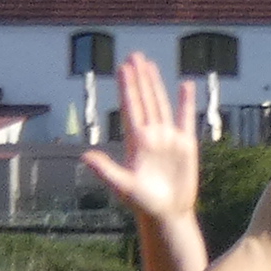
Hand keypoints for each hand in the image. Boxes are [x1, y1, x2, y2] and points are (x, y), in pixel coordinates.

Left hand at [78, 60, 203, 226]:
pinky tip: (185, 85)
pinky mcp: (185, 145)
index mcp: (135, 142)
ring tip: (149, 65)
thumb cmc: (143, 203)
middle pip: (144, 100)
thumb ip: (105, 170)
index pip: (130, 107)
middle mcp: (151, 135)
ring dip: (155, 84)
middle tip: (133, 56)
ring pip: (160, 104)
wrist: (167, 214)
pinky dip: (186, 102)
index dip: (127, 86)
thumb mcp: (122, 186)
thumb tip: (84, 156)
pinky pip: (186, 118)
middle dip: (139, 78)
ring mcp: (168, 138)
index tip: (122, 67)